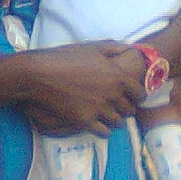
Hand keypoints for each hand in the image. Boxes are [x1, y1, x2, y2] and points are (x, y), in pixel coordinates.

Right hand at [16, 42, 145, 136]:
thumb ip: (114, 48)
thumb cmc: (65, 57)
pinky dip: (104, 130)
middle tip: (118, 106)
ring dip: (115, 120)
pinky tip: (98, 125)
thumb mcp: (92, 47)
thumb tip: (131, 49)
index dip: (138, 96)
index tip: (133, 97)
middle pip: (129, 109)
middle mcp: (112, 94)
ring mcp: (99, 109)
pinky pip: (104, 132)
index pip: (139, 93)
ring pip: (118, 122)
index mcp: (117, 76)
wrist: (40, 74)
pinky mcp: (85, 121)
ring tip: (108, 117)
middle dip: (125, 108)